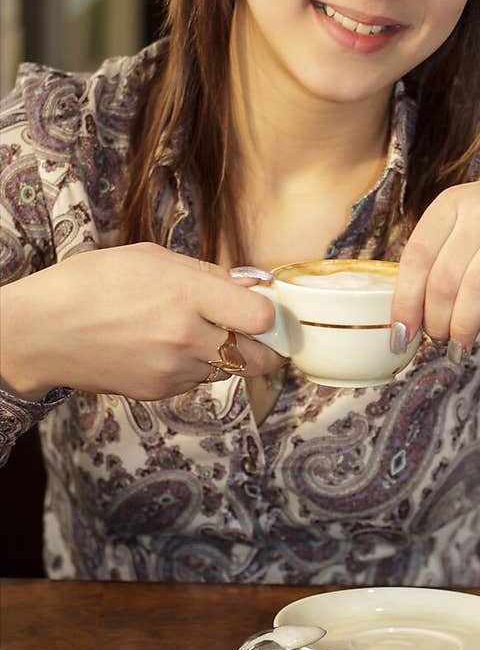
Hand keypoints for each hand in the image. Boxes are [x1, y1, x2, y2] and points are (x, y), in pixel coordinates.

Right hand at [1, 243, 285, 401]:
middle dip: (265, 347)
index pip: (263, 317)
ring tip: (198, 334)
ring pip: (228, 371)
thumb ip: (207, 273)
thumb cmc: (92, 282)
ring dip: (226, 356)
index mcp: (187, 293)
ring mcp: (173, 368)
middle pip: (258, 357)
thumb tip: (252, 286)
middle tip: (255, 333)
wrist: (41, 331)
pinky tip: (168, 348)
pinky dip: (194, 367)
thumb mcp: (152, 258)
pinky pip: (196, 381)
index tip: (264, 306)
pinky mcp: (158, 391)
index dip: (270, 313)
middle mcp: (186, 335)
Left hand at [391, 168, 479, 353]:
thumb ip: (444, 259)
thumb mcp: (473, 226)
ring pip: (478, 285)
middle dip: (438, 321)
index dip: (405, 302)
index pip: (416, 258)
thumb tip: (410, 318)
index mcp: (451, 203)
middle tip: (442, 343)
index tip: (401, 338)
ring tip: (463, 346)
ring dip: (466, 325)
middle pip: (445, 278)